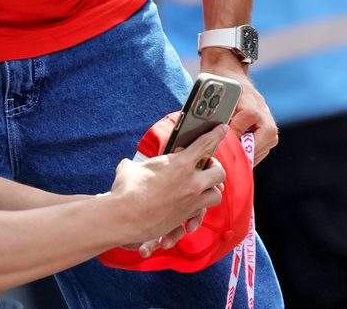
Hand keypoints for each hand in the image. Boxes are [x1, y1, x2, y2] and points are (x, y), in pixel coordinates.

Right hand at [108, 125, 226, 252]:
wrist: (123, 218)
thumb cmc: (126, 189)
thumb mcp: (132, 167)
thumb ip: (140, 165)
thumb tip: (131, 167)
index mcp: (179, 164)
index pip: (205, 144)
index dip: (216, 134)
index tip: (223, 129)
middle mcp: (191, 183)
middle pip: (219, 173)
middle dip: (215, 167)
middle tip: (206, 166)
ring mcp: (190, 202)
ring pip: (216, 195)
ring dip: (211, 190)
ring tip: (202, 187)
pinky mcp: (185, 218)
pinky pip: (200, 214)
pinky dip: (196, 213)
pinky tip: (188, 211)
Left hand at [200, 47, 277, 164]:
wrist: (227, 68)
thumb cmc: (217, 81)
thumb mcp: (212, 91)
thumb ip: (213, 110)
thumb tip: (209, 134)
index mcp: (247, 95)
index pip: (249, 115)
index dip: (238, 130)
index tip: (225, 139)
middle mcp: (261, 105)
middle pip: (268, 132)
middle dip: (252, 148)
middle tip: (237, 157)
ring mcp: (265, 113)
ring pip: (271, 137)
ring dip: (256, 152)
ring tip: (240, 160)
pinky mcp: (266, 120)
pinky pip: (268, 140)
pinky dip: (258, 150)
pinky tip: (244, 156)